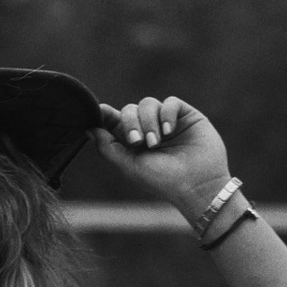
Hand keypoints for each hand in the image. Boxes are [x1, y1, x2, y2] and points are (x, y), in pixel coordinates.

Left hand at [91, 93, 233, 226]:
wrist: (197, 185)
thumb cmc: (163, 180)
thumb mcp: (129, 166)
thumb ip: (107, 147)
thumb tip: (88, 128)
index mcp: (133, 142)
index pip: (116, 120)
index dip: (106, 114)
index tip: (101, 112)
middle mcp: (149, 129)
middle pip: (130, 109)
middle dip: (130, 123)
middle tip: (137, 141)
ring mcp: (167, 121)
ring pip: (148, 103)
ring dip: (149, 121)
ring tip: (156, 142)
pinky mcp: (186, 116)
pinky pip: (170, 102)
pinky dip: (166, 114)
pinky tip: (169, 131)